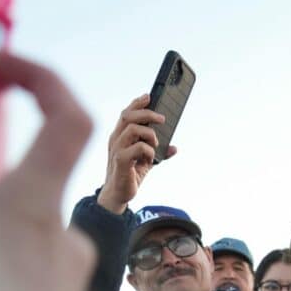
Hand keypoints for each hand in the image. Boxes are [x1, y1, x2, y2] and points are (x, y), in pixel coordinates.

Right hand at [95, 94, 176, 213]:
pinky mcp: (120, 160)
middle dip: (147, 113)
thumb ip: (158, 153)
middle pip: (128, 116)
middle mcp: (116, 139)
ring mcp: (117, 149)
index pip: (126, 113)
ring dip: (150, 134)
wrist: (119, 194)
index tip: (149, 96)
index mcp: (120, 136)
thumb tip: (174, 148)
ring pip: (133, 129)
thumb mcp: (146, 161)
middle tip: (162, 118)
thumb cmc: (130, 175)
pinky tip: (149, 159)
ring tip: (156, 144)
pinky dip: (148, 151)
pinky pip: (138, 148)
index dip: (136, 103)